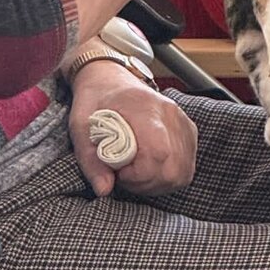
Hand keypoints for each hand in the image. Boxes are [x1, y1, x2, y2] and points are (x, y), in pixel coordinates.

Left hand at [68, 62, 196, 196]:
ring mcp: (183, 123)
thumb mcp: (80, 127)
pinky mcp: (188, 132)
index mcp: (144, 108)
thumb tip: (104, 189)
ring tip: (135, 171)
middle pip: (172, 169)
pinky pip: (186, 168)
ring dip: (156, 183)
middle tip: (124, 174)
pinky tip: (149, 169)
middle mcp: (170, 114)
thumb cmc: (94, 101)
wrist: (109, 79)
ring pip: (181, 173)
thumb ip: (91, 160)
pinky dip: (167, 176)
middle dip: (145, 183)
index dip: (138, 175)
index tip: (118, 172)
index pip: (158, 153)